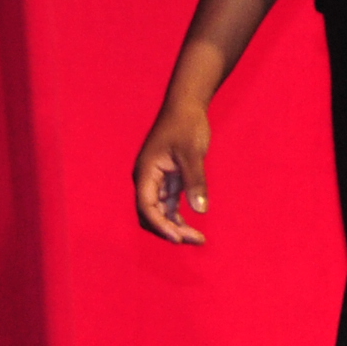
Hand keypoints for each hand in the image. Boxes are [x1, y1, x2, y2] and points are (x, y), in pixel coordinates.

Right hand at [133, 102, 211, 243]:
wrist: (188, 105)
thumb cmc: (187, 125)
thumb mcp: (192, 153)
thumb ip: (195, 181)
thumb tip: (200, 210)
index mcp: (146, 172)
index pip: (147, 206)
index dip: (160, 224)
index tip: (178, 238)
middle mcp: (148, 179)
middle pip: (152, 213)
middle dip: (170, 229)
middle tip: (194, 240)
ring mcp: (158, 180)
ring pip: (162, 211)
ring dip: (176, 226)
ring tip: (198, 239)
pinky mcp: (169, 179)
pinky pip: (170, 204)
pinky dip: (180, 216)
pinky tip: (194, 226)